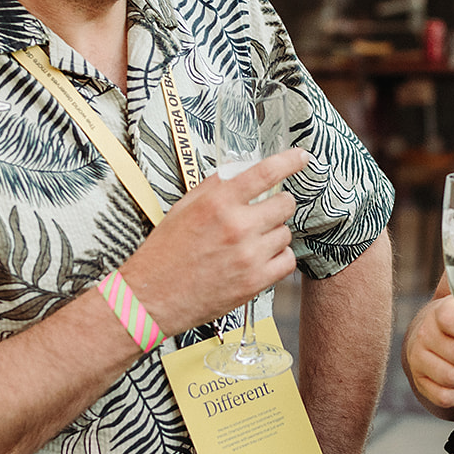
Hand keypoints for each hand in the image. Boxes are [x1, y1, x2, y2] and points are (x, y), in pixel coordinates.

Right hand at [121, 148, 308, 335]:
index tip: (301, 157)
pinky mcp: (255, 281)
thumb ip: (216, 187)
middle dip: (277, 205)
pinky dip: (278, 258)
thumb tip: (244, 170)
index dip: (289, 161)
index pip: (265, 172)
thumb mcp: (184, 207)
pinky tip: (259, 258)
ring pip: (286, 233)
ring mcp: (248, 255)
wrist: (152, 296)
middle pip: (285, 203)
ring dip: (273, 234)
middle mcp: (236, 225)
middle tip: (262, 214)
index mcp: (217, 202)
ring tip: (249, 243)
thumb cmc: (165, 252)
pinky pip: (287, 260)